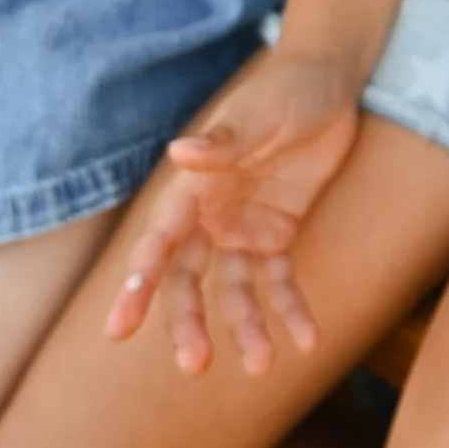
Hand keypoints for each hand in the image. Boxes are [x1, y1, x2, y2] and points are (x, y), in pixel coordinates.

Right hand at [104, 49, 361, 375]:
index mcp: (193, 187)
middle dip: (187, 321)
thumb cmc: (285, 91)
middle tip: (194, 365)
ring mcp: (241, 228)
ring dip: (246, 327)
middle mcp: (209, 215)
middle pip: (188, 279)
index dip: (141, 281)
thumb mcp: (258, 113)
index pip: (160, 241)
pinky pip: (279, 279)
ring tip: (262, 365)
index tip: (121, 326)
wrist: (328, 82)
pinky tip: (308, 338)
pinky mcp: (277, 233)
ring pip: (233, 290)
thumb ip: (223, 140)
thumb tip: (180, 153)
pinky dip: (291, 309)